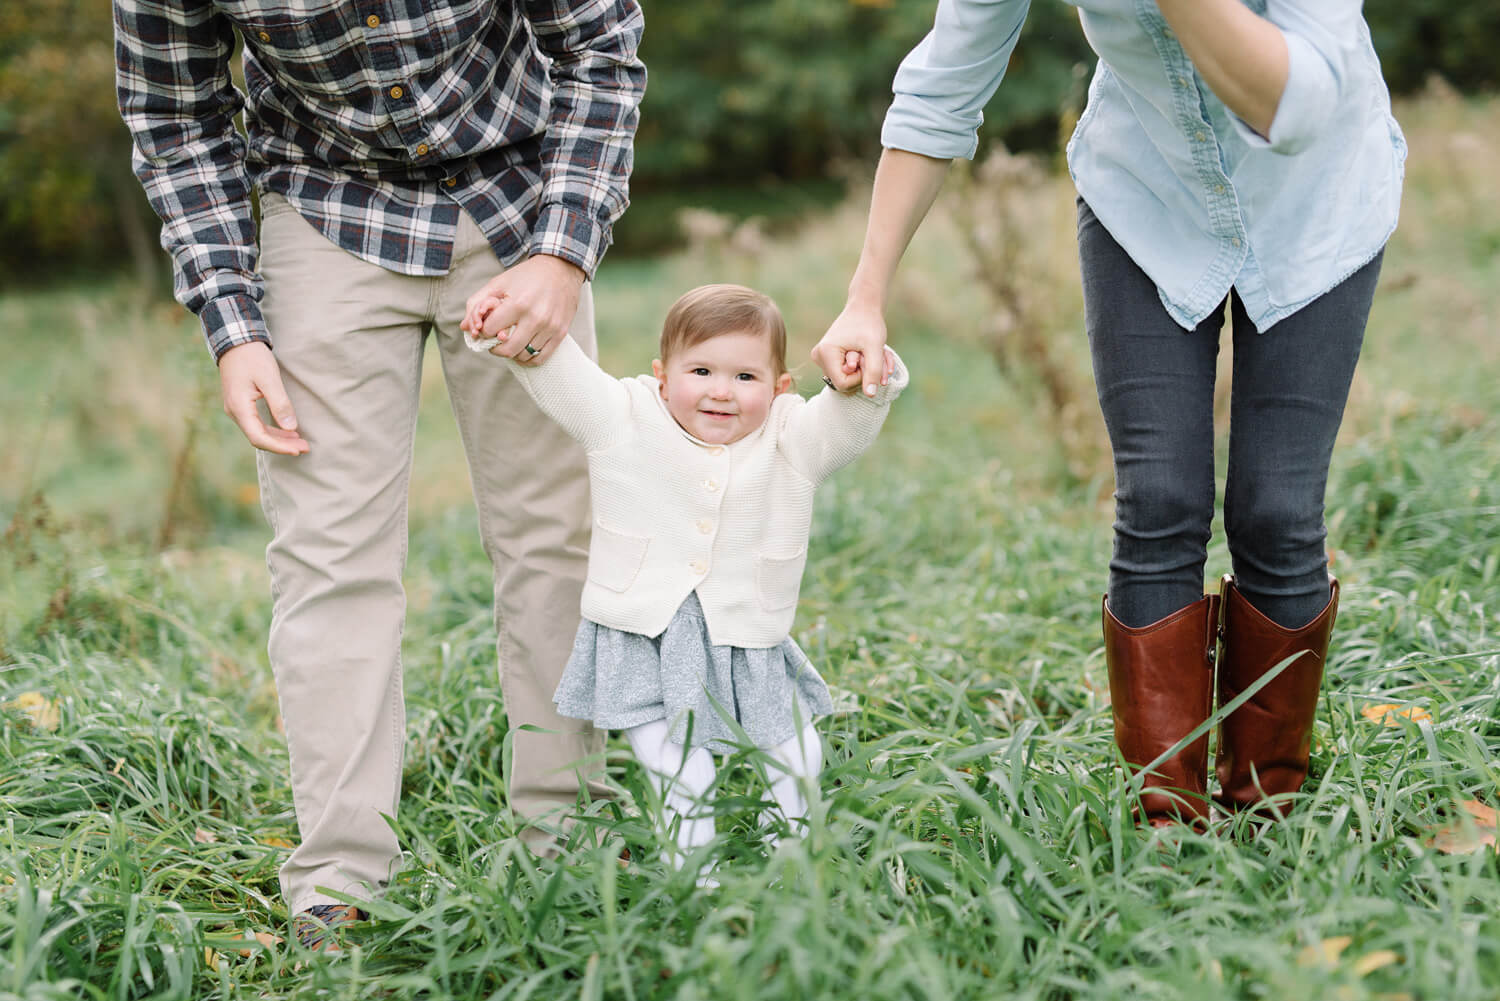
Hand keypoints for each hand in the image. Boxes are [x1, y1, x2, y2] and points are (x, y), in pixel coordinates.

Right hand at [219, 341, 308, 454]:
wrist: (236, 342)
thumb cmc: (252, 357)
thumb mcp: (269, 379)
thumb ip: (280, 404)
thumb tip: (290, 428)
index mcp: (239, 407)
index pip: (259, 437)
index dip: (279, 447)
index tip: (298, 449)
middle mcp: (235, 412)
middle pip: (259, 438)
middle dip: (282, 445)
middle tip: (305, 447)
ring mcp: (236, 409)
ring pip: (258, 432)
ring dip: (279, 439)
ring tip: (300, 442)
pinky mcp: (241, 405)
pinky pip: (257, 424)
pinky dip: (272, 430)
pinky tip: (288, 431)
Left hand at [461, 254, 585, 364]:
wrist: (560, 269)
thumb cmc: (526, 276)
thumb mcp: (498, 283)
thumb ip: (477, 304)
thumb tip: (464, 328)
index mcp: (518, 303)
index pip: (491, 331)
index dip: (484, 330)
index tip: (486, 326)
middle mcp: (536, 317)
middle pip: (507, 349)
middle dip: (495, 348)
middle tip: (494, 340)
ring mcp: (550, 327)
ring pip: (524, 355)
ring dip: (512, 353)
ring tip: (509, 342)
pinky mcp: (560, 332)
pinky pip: (540, 358)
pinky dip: (528, 359)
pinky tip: (522, 350)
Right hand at [811, 301, 888, 396]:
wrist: (864, 308)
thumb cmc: (869, 324)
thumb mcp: (875, 347)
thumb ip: (873, 371)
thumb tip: (870, 395)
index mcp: (825, 353)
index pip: (843, 384)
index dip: (861, 378)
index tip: (870, 362)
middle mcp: (819, 357)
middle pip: (844, 382)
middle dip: (864, 373)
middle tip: (872, 355)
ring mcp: (822, 358)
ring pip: (847, 378)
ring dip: (865, 370)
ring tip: (872, 353)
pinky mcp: (828, 358)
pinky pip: (846, 372)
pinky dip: (861, 367)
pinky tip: (868, 355)